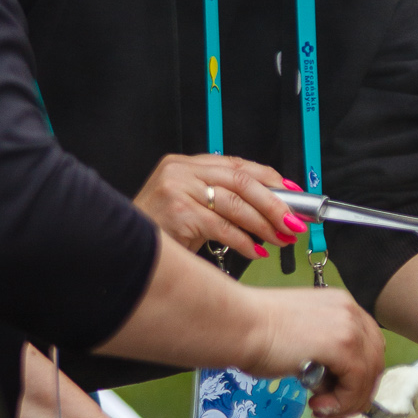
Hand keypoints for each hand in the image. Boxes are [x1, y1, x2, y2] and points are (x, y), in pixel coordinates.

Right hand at [135, 153, 307, 262]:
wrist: (123, 252)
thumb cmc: (159, 234)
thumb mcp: (191, 209)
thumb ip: (222, 202)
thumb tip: (269, 212)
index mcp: (185, 165)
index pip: (237, 165)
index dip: (270, 178)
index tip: (292, 193)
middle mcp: (181, 171)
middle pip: (241, 181)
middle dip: (274, 203)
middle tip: (293, 221)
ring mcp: (178, 189)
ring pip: (235, 203)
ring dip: (264, 224)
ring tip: (280, 238)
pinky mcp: (178, 212)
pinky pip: (222, 227)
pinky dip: (244, 241)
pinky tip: (256, 251)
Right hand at [242, 286, 384, 417]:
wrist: (238, 325)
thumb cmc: (253, 330)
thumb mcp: (300, 336)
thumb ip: (323, 352)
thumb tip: (333, 381)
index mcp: (339, 304)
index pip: (368, 344)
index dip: (359, 375)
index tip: (342, 395)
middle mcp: (349, 310)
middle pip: (374, 360)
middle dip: (357, 392)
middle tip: (334, 410)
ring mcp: (349, 326)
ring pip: (368, 375)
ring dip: (347, 400)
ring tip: (321, 409)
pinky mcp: (343, 345)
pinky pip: (356, 384)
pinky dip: (342, 401)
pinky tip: (318, 406)